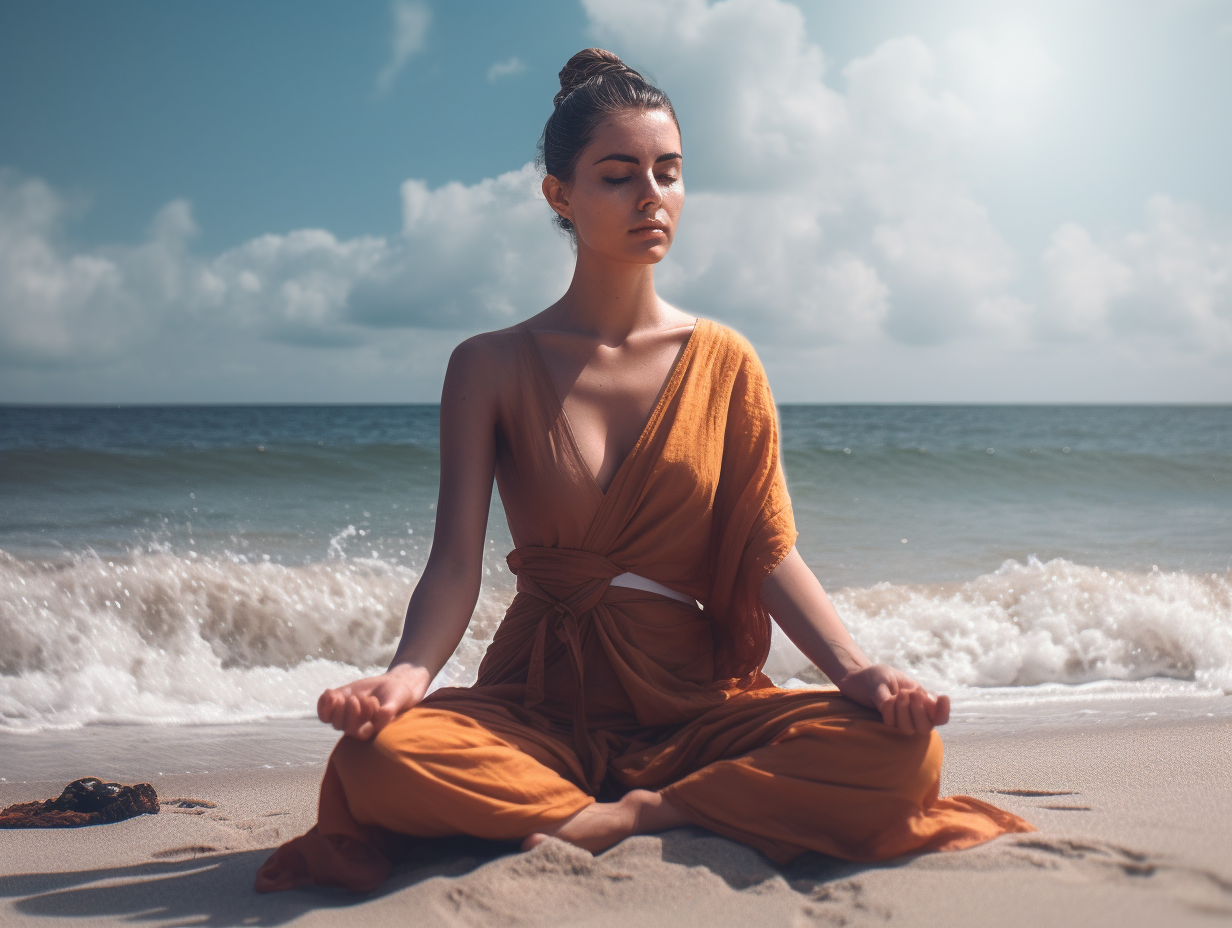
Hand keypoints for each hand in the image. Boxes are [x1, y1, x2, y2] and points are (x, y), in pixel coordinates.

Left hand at [317, 663, 430, 739]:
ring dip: (333, 707)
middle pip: (341, 725)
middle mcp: (354, 726)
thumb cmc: (396, 697)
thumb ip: (388, 711)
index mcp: (369, 731)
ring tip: (340, 695)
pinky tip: (330, 692)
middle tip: (357, 698)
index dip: (357, 717)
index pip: (356, 732)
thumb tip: (379, 717)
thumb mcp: (396, 702)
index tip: (370, 700)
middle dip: (346, 711)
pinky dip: (322, 703)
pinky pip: (323, 712)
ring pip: (331, 720)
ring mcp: (344, 716)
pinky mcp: (338, 705)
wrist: (390, 685)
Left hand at [834, 664, 949, 734]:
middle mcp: (912, 714)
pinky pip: (892, 725)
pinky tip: (884, 702)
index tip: (943, 698)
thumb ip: (905, 694)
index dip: (944, 711)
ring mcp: (899, 720)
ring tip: (896, 696)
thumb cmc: (876, 676)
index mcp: (920, 700)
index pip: (939, 715)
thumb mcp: (890, 678)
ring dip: (904, 712)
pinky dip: (889, 713)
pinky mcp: (885, 722)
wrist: (854, 677)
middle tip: (908, 693)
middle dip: (920, 711)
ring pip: (910, 729)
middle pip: (927, 727)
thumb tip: (922, 703)